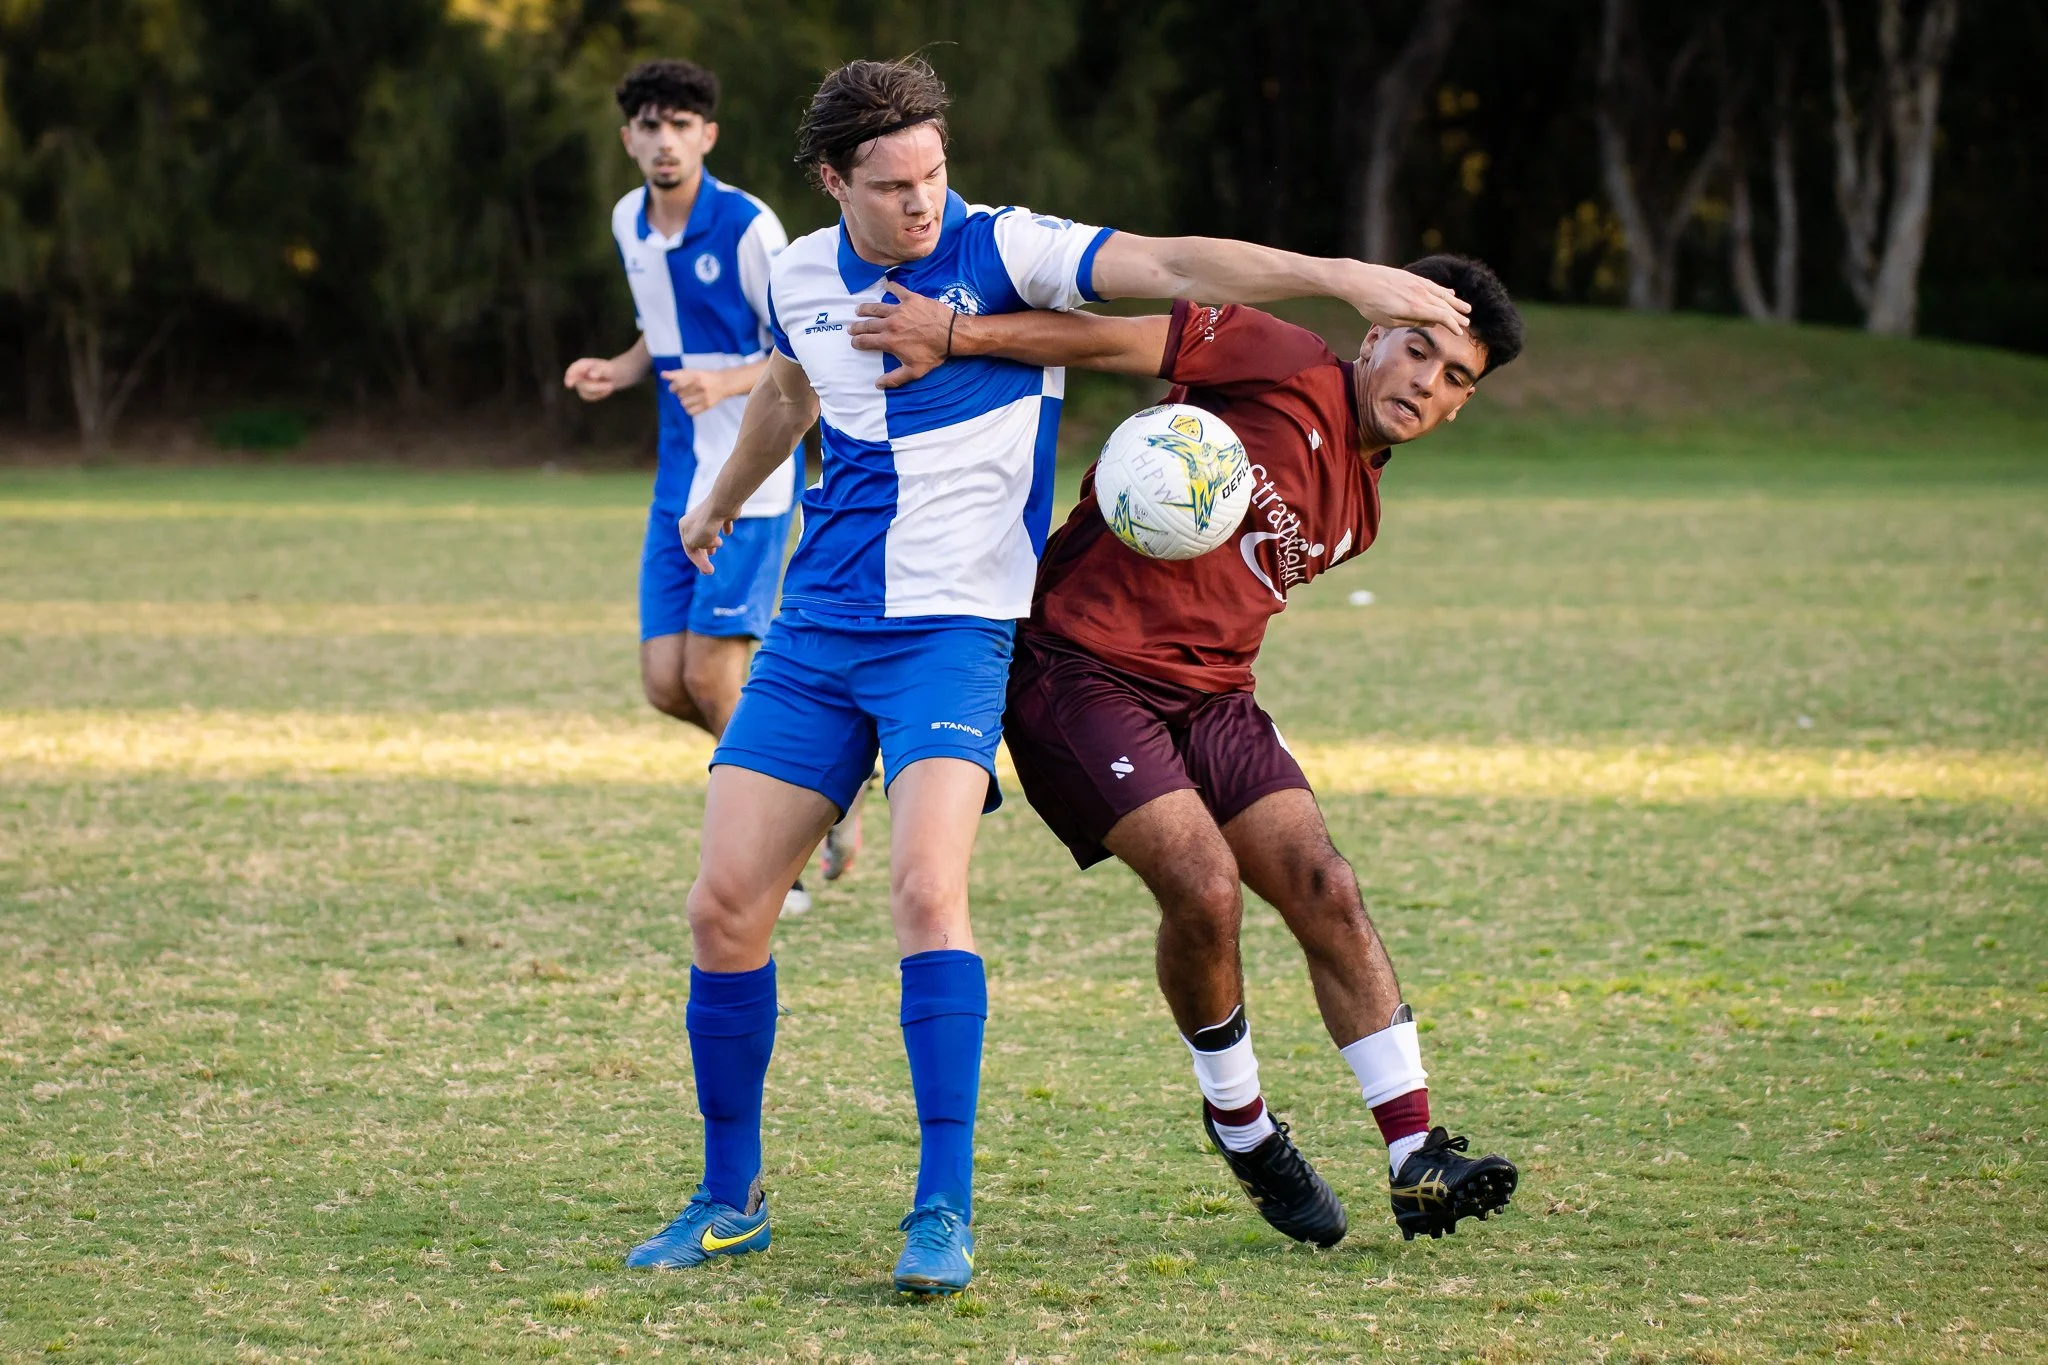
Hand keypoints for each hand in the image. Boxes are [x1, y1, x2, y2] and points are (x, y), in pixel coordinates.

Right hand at [563, 357, 617, 401]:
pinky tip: (605, 389)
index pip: (573, 370)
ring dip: (599, 390)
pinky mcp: (584, 393)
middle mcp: (578, 374)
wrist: (612, 375)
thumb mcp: (606, 368)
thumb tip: (591, 376)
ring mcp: (579, 384)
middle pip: (582, 385)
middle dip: (597, 387)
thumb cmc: (608, 369)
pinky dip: (599, 394)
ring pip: (585, 393)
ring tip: (610, 385)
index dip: (569, 376)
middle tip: (611, 385)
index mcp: (581, 364)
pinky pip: (590, 397)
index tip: (569, 384)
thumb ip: (599, 370)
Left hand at [661, 368, 731, 414]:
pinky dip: (689, 409)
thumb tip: (662, 374)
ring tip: (690, 398)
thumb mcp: (691, 372)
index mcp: (696, 376)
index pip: (678, 384)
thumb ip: (676, 374)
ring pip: (684, 404)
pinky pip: (690, 412)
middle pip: (680, 395)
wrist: (723, 383)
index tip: (675, 388)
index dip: (673, 387)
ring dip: (684, 402)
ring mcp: (704, 397)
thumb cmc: (704, 377)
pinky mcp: (707, 406)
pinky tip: (693, 404)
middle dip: (680, 394)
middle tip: (687, 391)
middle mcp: (700, 386)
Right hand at [677, 503, 734, 573]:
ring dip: (712, 542)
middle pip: (698, 541)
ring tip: (718, 544)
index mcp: (684, 527)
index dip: (698, 562)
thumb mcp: (693, 543)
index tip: (709, 572)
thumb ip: (694, 550)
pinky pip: (723, 523)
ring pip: (709, 532)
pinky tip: (728, 532)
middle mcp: (694, 520)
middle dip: (704, 555)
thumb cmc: (706, 525)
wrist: (722, 506)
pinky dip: (725, 528)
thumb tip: (706, 551)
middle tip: (710, 568)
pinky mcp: (722, 514)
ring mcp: (709, 516)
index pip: (689, 549)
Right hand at [848, 285, 956, 389]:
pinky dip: (890, 287)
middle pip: (868, 324)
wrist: (950, 334)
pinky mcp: (911, 299)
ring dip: (866, 309)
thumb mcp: (914, 371)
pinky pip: (897, 290)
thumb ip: (894, 378)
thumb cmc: (934, 353)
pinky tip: (885, 285)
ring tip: (859, 309)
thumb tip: (878, 384)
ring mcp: (900, 310)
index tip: (854, 341)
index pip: (866, 341)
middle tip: (851, 327)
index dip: (857, 342)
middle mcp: (890, 324)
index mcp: (889, 341)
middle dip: (857, 326)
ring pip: (877, 307)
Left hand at [1342, 262, 1470, 335]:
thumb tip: (1431, 322)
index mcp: (1415, 307)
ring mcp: (1417, 283)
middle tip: (1468, 322)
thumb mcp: (1388, 321)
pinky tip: (1449, 293)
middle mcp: (1420, 293)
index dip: (1452, 324)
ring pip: (1442, 294)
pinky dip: (1443, 291)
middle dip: (1458, 315)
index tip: (1459, 332)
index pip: (1441, 316)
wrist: (1358, 280)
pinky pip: (1433, 286)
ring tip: (1466, 307)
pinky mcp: (1412, 277)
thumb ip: (1412, 321)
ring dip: (1455, 302)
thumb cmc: (1370, 304)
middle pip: (1445, 305)